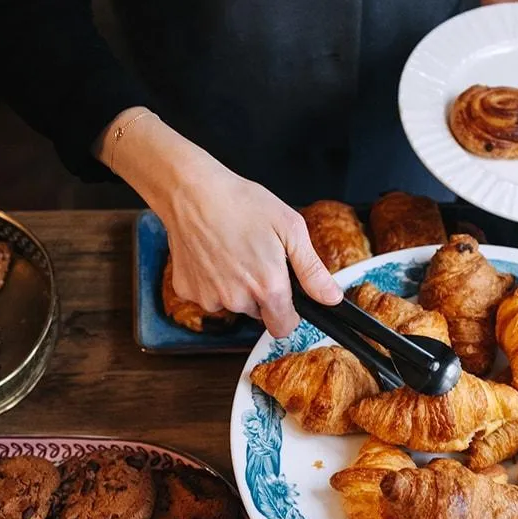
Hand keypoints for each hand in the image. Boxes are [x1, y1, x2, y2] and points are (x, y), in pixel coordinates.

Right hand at [102, 110, 341, 336]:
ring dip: (235, 287)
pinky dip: (211, 281)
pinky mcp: (186, 291)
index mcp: (267, 287)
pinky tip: (212, 254)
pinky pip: (206, 295)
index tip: (285, 294)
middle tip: (256, 259)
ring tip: (232, 251)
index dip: (288, 313)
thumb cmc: (241, 203)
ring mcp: (209, 298)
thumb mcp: (290, 228)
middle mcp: (237, 299)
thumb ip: (312, 270)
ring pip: (231, 304)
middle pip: (258, 314)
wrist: (192, 191)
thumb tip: (331, 298)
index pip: (284, 326)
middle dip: (261, 295)